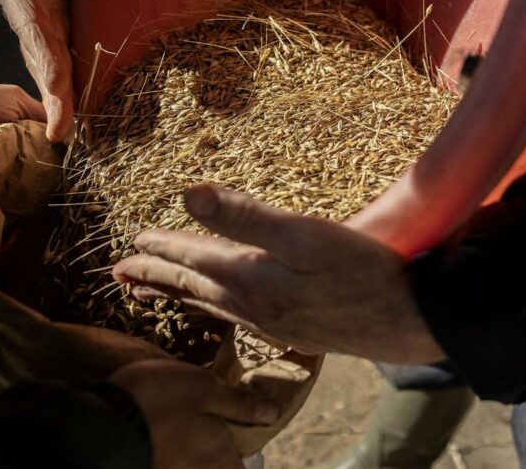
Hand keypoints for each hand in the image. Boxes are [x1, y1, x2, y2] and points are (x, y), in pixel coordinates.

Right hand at [0, 0, 72, 141]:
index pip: (36, 35)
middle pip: (43, 63)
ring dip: (61, 101)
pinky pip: (70, 63)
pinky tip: (80, 113)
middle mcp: (33, 20)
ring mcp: (48, 29)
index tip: (57, 87)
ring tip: (66, 130)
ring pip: (54, 69)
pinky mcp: (64, 32)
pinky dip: (73, 89)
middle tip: (61, 129)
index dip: (46, 62)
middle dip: (53, 97)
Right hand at [108, 359, 279, 468]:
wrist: (98, 423)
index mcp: (220, 461)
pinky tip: (168, 432)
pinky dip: (176, 452)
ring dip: (198, 452)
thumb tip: (273, 413)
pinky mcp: (149, 468)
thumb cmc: (159, 402)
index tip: (249, 432)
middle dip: (224, 454)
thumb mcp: (205, 388)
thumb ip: (241, 403)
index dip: (247, 458)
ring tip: (192, 425)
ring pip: (196, 465)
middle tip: (222, 426)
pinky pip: (173, 463)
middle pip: (221, 467)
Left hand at [112, 185, 446, 364]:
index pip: (191, 260)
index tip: (131, 245)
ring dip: (177, 294)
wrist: (404, 321)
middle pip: (190, 288)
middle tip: (121, 276)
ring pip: (209, 305)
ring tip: (152, 293)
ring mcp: (269, 322)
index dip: (160, 249)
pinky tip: (217, 306)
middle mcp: (250, 305)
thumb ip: (245, 216)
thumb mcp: (304, 235)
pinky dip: (210, 306)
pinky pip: (232, 316)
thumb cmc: (361, 271)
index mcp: (248, 278)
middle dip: (154, 278)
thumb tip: (188, 196)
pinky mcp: (290, 329)